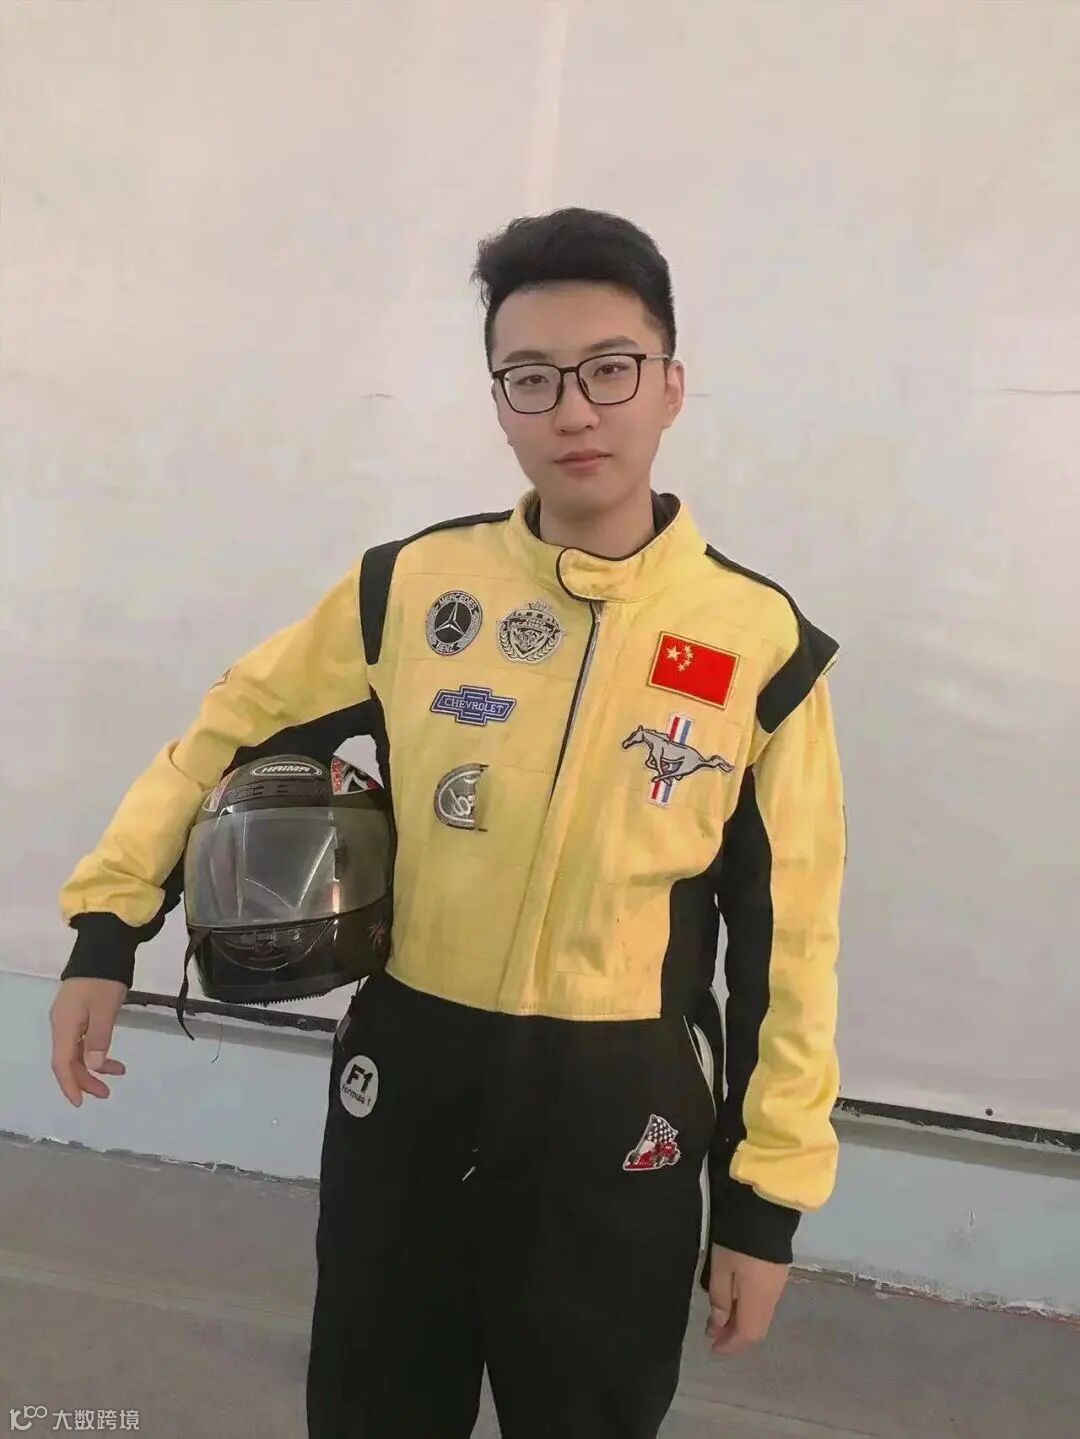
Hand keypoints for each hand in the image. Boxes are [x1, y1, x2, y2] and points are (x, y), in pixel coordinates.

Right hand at [50, 978, 128, 1106]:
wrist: (102, 948)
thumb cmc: (104, 980)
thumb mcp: (105, 1010)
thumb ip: (99, 1039)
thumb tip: (95, 1067)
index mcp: (64, 1026)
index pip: (62, 1064)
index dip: (70, 1085)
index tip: (81, 1103)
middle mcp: (61, 1024)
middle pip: (69, 1060)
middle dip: (86, 1079)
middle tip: (107, 1093)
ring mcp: (68, 1018)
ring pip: (77, 1051)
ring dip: (94, 1065)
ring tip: (118, 1073)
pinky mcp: (78, 1012)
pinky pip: (82, 1040)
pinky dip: (96, 1050)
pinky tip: (111, 1055)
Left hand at [706, 1243, 788, 1355]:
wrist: (765, 1208)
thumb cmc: (737, 1240)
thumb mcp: (721, 1268)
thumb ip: (720, 1298)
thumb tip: (720, 1324)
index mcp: (759, 1300)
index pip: (748, 1334)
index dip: (730, 1344)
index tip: (713, 1348)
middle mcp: (773, 1297)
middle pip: (757, 1327)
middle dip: (735, 1334)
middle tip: (714, 1331)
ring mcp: (779, 1283)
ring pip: (761, 1314)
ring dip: (742, 1319)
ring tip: (721, 1315)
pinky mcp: (779, 1270)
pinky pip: (765, 1301)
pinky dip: (749, 1307)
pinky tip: (736, 1298)